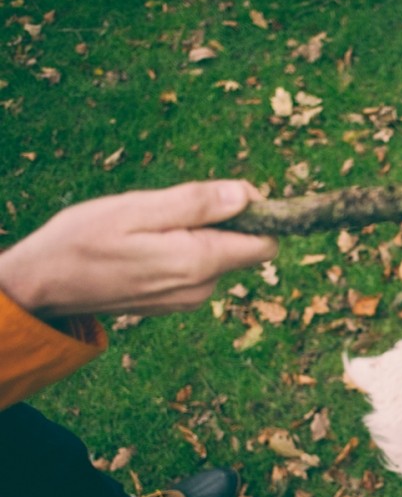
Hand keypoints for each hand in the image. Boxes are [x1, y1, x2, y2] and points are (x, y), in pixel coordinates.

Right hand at [0, 181, 277, 317]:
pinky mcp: (174, 302)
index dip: (257, 215)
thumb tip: (247, 196)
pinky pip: (196, 269)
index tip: (227, 195)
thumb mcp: (138, 209)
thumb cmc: (83, 240)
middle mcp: (202, 288)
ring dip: (197, 235)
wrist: (41, 286)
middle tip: (171, 209)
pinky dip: (182, 251)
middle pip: (243, 248)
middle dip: (222, 221)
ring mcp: (188, 299)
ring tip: (148, 228)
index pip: (266, 244)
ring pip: (217, 256)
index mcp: (199, 263)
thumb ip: (197, 203)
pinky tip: (144, 246)